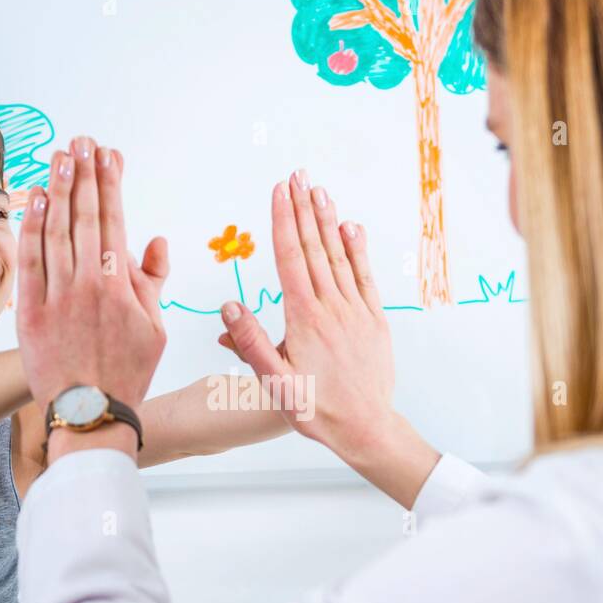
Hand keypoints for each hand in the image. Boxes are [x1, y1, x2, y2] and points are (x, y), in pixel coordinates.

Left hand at [17, 137, 168, 452]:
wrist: (91, 414)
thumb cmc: (127, 374)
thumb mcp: (155, 329)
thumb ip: (153, 281)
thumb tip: (154, 240)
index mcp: (121, 285)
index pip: (114, 220)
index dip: (109, 183)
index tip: (108, 155)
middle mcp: (88, 283)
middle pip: (84, 216)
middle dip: (84, 174)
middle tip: (83, 141)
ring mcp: (57, 295)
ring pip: (55, 231)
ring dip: (57, 188)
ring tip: (60, 156)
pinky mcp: (30, 311)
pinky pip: (29, 260)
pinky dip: (31, 228)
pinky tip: (33, 200)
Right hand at [217, 170, 395, 466]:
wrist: (365, 427)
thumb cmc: (315, 410)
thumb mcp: (274, 382)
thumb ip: (251, 343)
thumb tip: (228, 307)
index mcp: (304, 318)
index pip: (290, 258)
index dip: (283, 221)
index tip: (278, 191)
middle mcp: (331, 307)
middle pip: (314, 248)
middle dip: (303, 208)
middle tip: (297, 175)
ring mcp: (355, 311)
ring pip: (339, 256)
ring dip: (328, 221)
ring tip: (319, 191)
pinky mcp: (374, 320)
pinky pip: (364, 276)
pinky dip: (357, 249)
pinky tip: (352, 227)